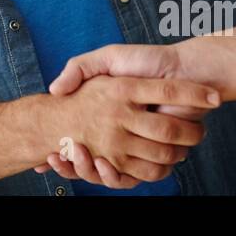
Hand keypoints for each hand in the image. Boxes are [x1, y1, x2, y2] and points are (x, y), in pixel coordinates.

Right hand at [34, 45, 216, 188]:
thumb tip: (54, 90)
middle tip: (55, 156)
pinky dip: (114, 178)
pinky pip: (131, 177)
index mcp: (105, 116)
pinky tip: (101, 165)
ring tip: (78, 155)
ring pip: (105, 173)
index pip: (75, 142)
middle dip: (71, 164)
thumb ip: (80, 67)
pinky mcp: (153, 156)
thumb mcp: (108, 58)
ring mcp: (134, 146)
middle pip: (87, 163)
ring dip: (88, 172)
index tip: (49, 153)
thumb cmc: (147, 60)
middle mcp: (117, 134)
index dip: (61, 153)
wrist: (185, 70)